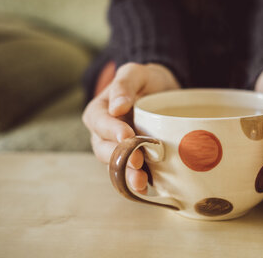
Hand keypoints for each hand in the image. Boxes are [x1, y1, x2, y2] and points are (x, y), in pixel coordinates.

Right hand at [82, 62, 179, 192]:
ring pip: (116, 166)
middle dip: (120, 157)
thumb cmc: (146, 80)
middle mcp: (104, 135)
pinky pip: (131, 174)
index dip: (112, 130)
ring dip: (127, 175)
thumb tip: (116, 107)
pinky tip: (147, 187)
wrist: (164, 92)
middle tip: (137, 161)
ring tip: (140, 181)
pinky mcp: (134, 162)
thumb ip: (124, 85)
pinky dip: (137, 182)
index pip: (100, 123)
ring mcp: (118, 150)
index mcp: (99, 112)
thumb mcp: (135, 73)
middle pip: (105, 150)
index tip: (127, 135)